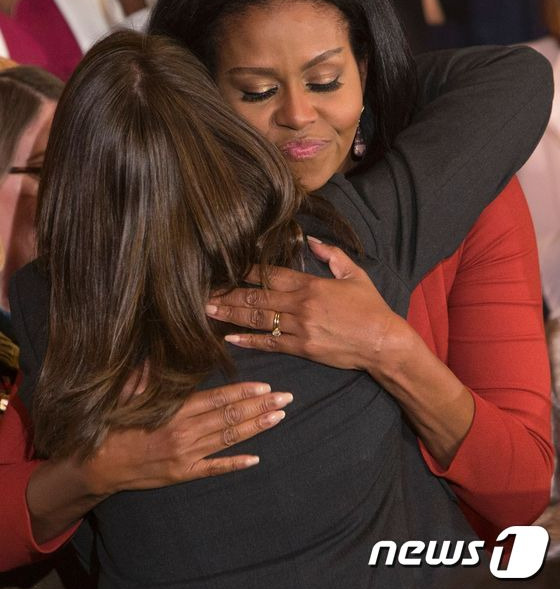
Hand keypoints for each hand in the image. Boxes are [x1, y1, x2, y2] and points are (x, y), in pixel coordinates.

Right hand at [80, 381, 292, 495]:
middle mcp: (185, 433)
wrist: (98, 464)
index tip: (265, 385)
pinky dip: (235, 464)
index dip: (243, 392)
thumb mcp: (126, 394)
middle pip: (230, 418)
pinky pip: (214, 469)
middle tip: (286, 398)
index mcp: (174, 410)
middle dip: (260, 406)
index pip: (217, 399)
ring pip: (229, 440)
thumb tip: (156, 353)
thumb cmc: (113, 424)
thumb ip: (145, 375)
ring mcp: (187, 456)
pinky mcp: (184, 473)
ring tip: (279, 417)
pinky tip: (256, 459)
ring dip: (256, 428)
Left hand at [206, 237, 412, 376]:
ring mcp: (300, 329)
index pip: (271, 274)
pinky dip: (248, 341)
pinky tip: (230, 339)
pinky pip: (269, 344)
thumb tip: (311, 240)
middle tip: (203, 293)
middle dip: (228, 295)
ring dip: (231, 316)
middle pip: (257, 298)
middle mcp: (301, 305)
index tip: (225, 267)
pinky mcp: (302, 348)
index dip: (246, 271)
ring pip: (258, 321)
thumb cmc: (370, 307)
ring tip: (208, 312)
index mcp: (311, 285)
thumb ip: (332, 255)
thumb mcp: (354, 274)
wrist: (383, 342)